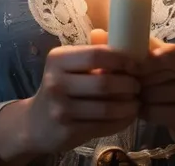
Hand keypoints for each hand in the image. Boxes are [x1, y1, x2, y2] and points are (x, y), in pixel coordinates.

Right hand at [22, 30, 139, 154]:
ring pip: (106, 108)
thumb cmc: (61, 87)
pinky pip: (103, 126)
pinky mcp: (67, 132)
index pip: (96, 55)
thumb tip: (128, 42)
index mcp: (58, 59)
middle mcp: (55, 82)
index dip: (121, 59)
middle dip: (128, 84)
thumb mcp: (69, 65)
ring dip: (128, 105)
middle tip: (138, 85)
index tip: (136, 65)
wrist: (36, 123)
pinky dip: (121, 121)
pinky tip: (127, 116)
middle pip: (103, 83)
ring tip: (136, 102)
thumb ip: (94, 52)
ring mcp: (60, 109)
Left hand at [139, 39, 174, 150]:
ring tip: (140, 95)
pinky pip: (153, 112)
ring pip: (151, 94)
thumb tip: (124, 39)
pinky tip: (145, 109)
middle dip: (139, 79)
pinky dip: (143, 111)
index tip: (128, 65)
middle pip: (155, 75)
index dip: (145, 60)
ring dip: (139, 96)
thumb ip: (150, 49)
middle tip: (134, 82)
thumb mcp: (169, 61)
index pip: (168, 54)